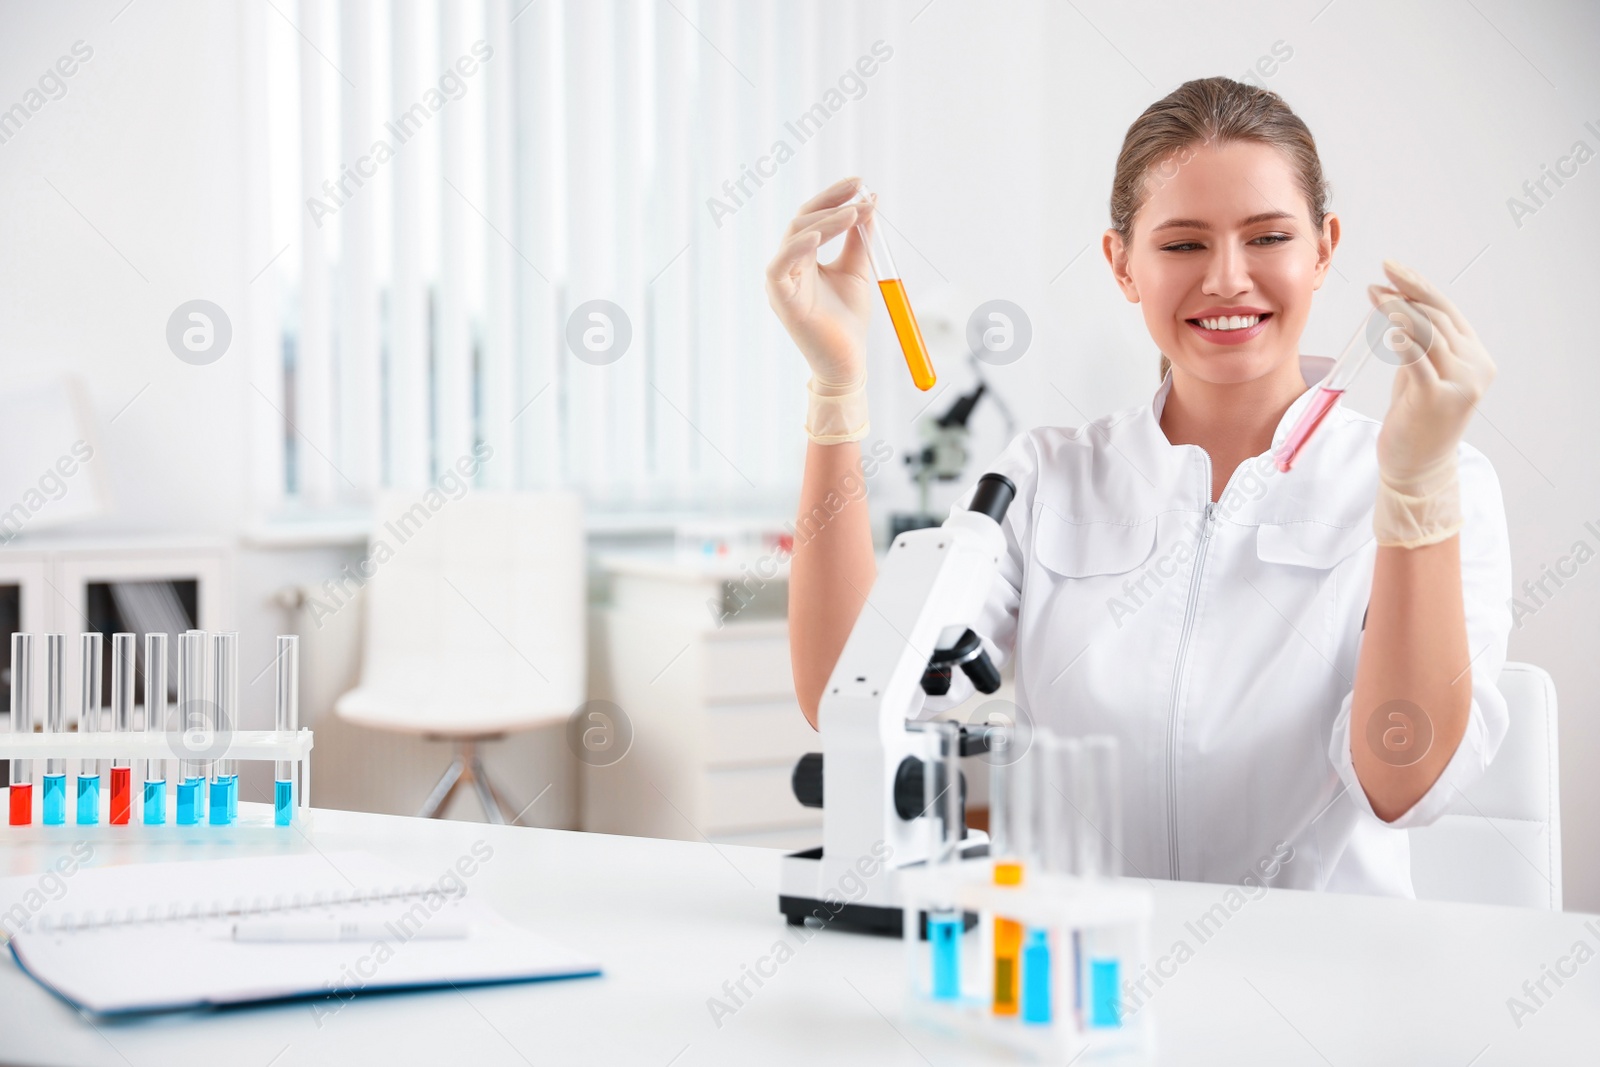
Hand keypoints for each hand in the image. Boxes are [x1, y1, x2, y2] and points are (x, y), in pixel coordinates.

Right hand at [764, 176, 876, 387]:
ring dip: (826, 221)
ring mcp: (781, 280)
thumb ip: (858, 239)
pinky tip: (819, 234)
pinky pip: (780, 265)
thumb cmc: (848, 320)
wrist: (847, 360)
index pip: (814, 216)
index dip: (834, 197)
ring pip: (795, 236)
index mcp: (804, 257)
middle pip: (803, 220)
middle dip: (832, 202)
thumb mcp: (857, 271)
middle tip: (860, 193)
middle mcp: (789, 264)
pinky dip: (797, 247)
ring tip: (853, 213)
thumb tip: (869, 203)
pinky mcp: (780, 298)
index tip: (859, 182)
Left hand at [1369, 259, 1496, 492]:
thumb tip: (1397, 303)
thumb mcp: (1421, 374)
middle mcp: (1475, 367)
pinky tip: (1388, 331)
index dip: (1418, 287)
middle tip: (1379, 279)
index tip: (1392, 269)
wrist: (1417, 466)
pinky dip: (1403, 341)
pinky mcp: (1437, 398)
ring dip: (1400, 312)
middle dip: (1406, 293)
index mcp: (1475, 357)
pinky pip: (1418, 361)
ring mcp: (1460, 383)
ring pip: (1429, 333)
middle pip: (1438, 317)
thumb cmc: (1416, 418)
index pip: (1446, 311)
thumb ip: (1418, 343)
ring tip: (1377, 298)